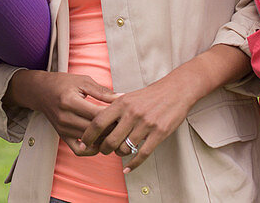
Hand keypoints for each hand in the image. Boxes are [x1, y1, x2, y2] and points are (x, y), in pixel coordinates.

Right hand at [6, 70, 118, 144]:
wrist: (41, 91)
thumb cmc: (64, 83)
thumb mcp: (83, 81)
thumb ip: (103, 92)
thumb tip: (123, 98)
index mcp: (70, 101)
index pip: (97, 115)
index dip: (114, 116)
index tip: (124, 114)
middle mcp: (65, 117)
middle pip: (95, 130)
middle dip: (112, 129)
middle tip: (124, 125)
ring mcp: (63, 129)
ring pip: (90, 141)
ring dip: (104, 139)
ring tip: (115, 132)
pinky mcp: (62, 136)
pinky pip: (79, 150)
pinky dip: (91, 150)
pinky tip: (100, 141)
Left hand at [80, 73, 197, 171]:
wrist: (176, 90)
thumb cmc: (149, 95)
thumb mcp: (128, 97)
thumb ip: (113, 108)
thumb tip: (96, 123)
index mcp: (121, 103)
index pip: (98, 122)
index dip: (88, 135)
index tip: (83, 143)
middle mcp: (132, 113)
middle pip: (110, 140)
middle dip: (104, 149)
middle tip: (103, 150)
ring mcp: (146, 124)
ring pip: (125, 148)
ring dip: (120, 153)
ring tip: (120, 151)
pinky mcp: (159, 133)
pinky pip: (142, 154)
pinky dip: (133, 164)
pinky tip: (127, 168)